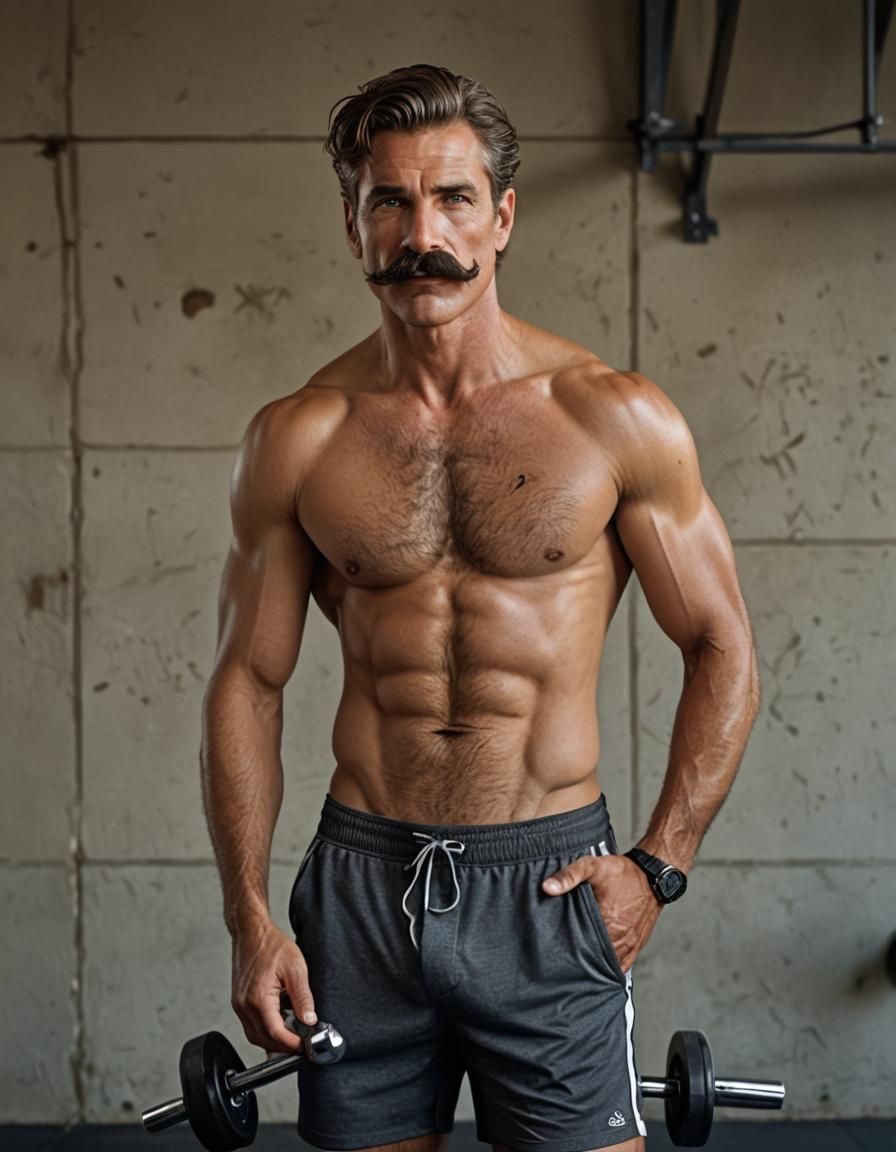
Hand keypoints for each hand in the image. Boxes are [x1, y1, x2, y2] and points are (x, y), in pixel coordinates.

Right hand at [230, 918, 316, 1053]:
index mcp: (258, 998)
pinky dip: (266, 1029)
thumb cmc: (271, 945)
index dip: (292, 1044)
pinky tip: (280, 1022)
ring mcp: (239, 1005)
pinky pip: (251, 1025)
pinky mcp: (239, 1002)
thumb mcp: (295, 968)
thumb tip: (310, 1020)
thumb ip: (303, 997)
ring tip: (293, 1035)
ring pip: (255, 1035)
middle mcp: (244, 1005)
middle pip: (264, 1039)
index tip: (306, 1048)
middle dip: (284, 1047)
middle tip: (303, 1045)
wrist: (251, 932)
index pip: (276, 1033)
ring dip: (274, 1040)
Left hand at [542, 854, 660, 971]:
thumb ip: (569, 876)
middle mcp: (619, 937)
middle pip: (594, 958)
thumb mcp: (592, 866)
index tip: (557, 948)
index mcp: (607, 921)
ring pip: (608, 964)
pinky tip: (599, 966)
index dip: (568, 948)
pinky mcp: (636, 945)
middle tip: (564, 957)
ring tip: (578, 963)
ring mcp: (629, 944)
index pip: (582, 945)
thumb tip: (548, 887)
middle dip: (579, 958)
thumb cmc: (623, 872)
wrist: (653, 876)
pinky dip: (610, 967)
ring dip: (594, 964)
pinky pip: (622, 966)